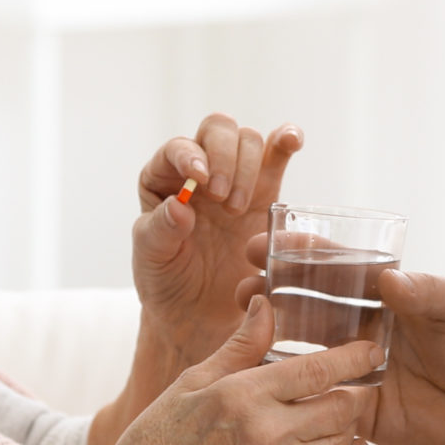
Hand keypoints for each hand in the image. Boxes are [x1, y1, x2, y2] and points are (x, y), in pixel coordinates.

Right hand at [92, 297, 380, 444]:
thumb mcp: (195, 378)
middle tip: (360, 378)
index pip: (316, 371)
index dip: (352, 357)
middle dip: (357, 390)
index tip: (372, 347)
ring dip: (352, 424)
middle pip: (340, 408)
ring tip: (349, 408)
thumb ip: (241, 345)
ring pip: (341, 442)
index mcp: (244, 396)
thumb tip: (267, 303)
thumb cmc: (162, 432)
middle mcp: (266, 435)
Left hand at [131, 115, 304, 367]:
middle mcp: (199, 168)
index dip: (189, 154)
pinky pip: (278, 154)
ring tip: (238, 209)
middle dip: (224, 158)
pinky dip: (286, 140)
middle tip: (223, 201)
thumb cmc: (168, 283)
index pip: (177, 147)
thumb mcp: (152, 261)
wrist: (200, 315)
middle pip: (218, 130)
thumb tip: (179, 205)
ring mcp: (234, 177)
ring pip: (249, 141)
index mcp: (162, 177)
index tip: (199, 179)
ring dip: (249, 168)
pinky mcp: (267, 192)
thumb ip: (159, 232)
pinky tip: (291, 141)